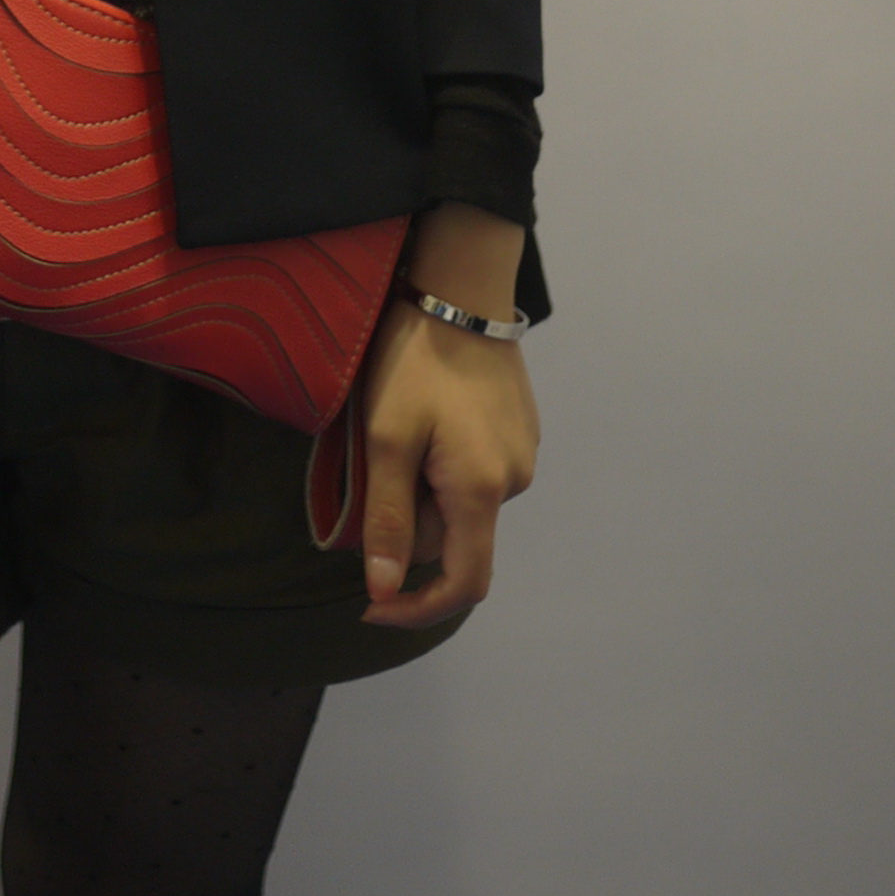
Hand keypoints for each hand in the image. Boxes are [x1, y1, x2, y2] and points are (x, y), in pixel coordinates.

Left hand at [357, 234, 539, 630]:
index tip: (372, 606)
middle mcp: (514, 481)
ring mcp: (523, 454)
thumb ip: (388, 519)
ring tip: (398, 429)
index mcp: (482, 490)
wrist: (459, 287)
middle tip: (371, 464)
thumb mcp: (385, 438)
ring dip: (425, 487)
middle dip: (409, 520)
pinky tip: (426, 417)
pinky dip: (443, 463)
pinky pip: (475, 471)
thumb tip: (385, 590)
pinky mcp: (521, 429)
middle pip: (454, 538)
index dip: (418, 608)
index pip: (463, 584)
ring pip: (462, 503)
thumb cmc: (415, 360)